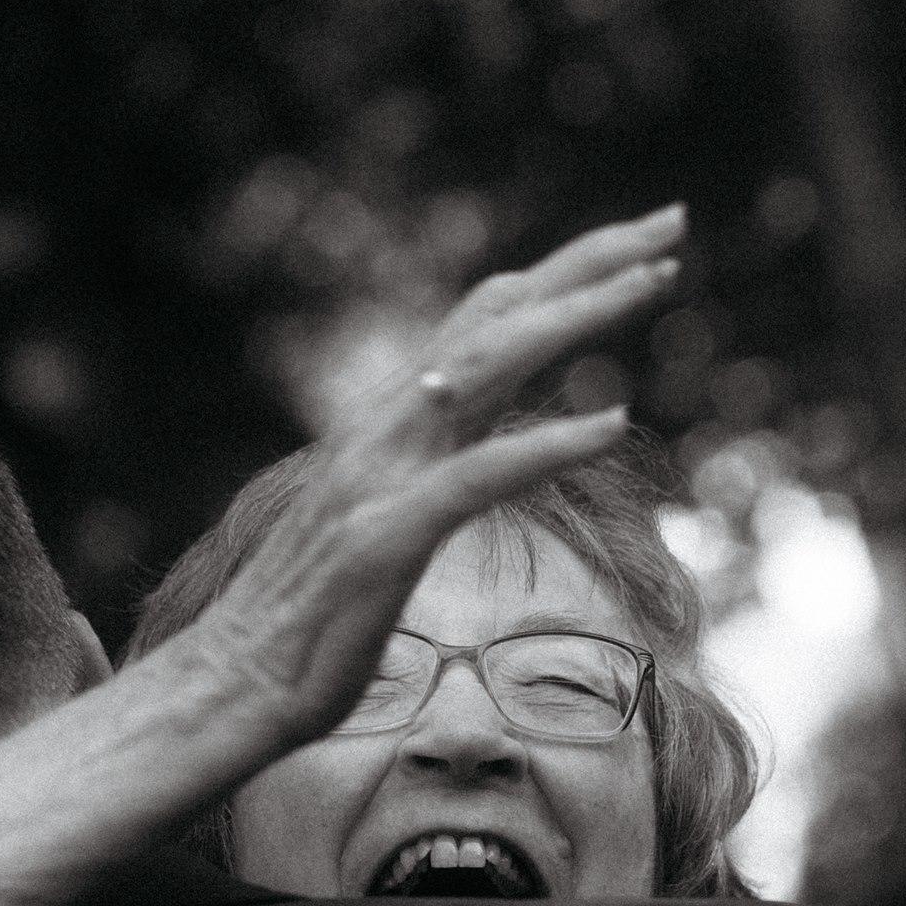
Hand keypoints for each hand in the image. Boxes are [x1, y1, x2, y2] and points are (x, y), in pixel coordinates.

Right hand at [195, 202, 685, 744]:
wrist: (232, 685)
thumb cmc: (306, 628)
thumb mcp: (378, 531)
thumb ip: (419, 478)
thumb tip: (459, 453)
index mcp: (389, 428)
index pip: (484, 324)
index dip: (562, 279)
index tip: (641, 252)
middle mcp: (385, 431)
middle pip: (497, 317)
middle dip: (588, 264)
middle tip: (673, 220)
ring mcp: (382, 478)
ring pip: (489, 369)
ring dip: (577, 318)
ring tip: (658, 282)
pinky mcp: (386, 539)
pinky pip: (478, 477)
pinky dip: (547, 445)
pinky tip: (612, 424)